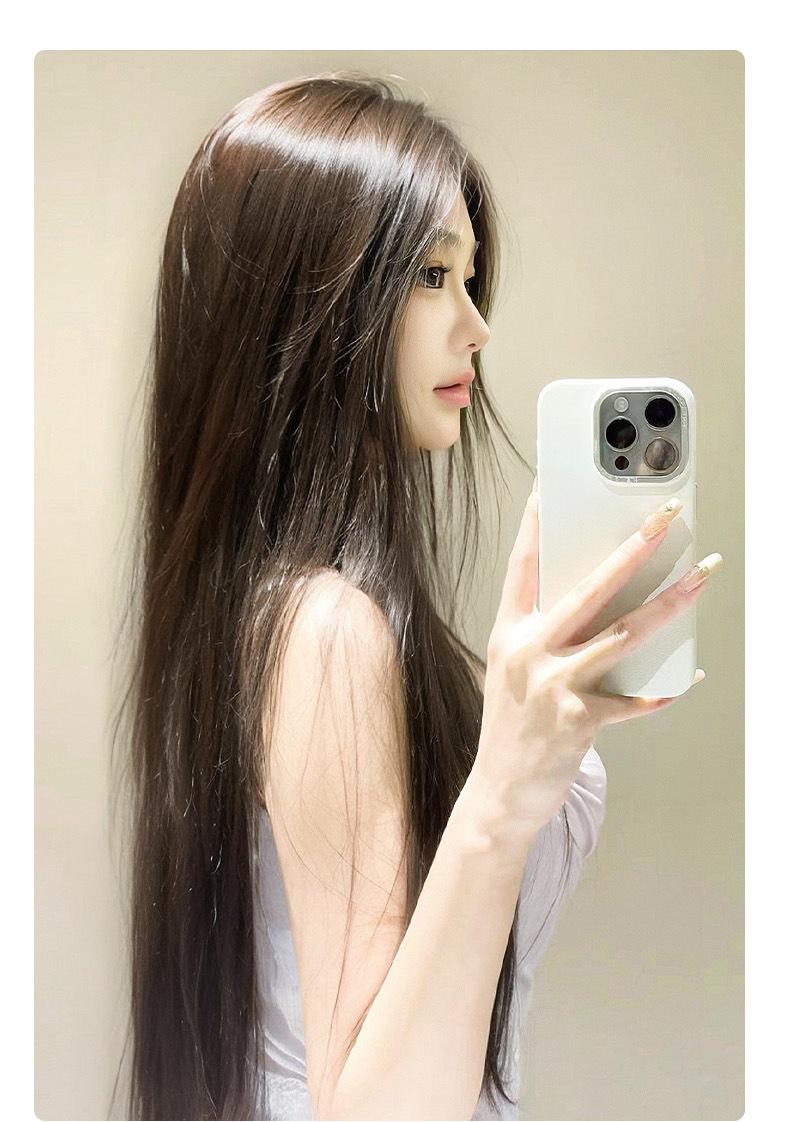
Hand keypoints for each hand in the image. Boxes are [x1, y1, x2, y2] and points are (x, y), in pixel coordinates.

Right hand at [474, 482, 721, 835]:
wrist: (501, 791)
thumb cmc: (512, 726)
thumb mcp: (514, 671)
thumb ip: (546, 635)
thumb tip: (603, 604)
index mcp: (510, 633)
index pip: (522, 566)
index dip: (534, 524)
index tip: (549, 486)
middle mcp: (530, 651)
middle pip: (591, 587)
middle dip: (634, 547)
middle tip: (665, 517)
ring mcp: (555, 684)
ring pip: (624, 633)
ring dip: (670, 603)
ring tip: (702, 577)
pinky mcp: (580, 718)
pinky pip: (633, 699)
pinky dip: (662, 691)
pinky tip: (685, 679)